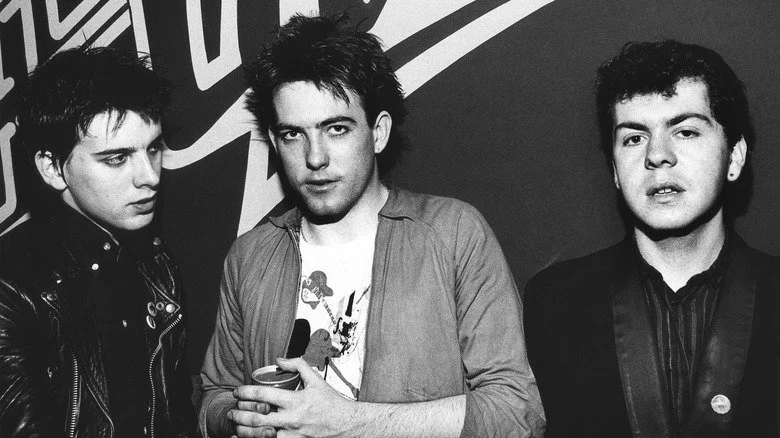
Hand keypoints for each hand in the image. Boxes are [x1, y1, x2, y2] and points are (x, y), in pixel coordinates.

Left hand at [229, 357, 357, 437]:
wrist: (346, 424)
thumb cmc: (331, 403)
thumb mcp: (316, 380)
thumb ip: (298, 365)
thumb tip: (279, 360)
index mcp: (295, 401)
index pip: (263, 395)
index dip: (246, 393)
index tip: (237, 391)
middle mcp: (291, 419)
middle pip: (257, 418)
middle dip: (239, 414)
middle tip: (231, 411)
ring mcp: (292, 435)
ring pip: (260, 435)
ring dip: (243, 431)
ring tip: (235, 426)